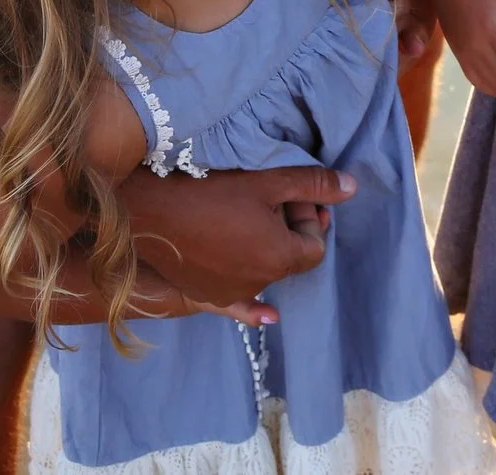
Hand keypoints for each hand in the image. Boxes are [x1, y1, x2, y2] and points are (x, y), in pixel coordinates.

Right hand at [122, 165, 355, 323]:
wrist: (144, 205)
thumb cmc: (209, 187)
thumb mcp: (268, 179)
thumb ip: (314, 184)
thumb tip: (352, 188)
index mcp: (278, 259)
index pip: (315, 244)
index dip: (311, 216)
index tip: (294, 192)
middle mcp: (256, 284)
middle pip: (289, 257)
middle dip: (289, 228)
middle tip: (272, 196)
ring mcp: (226, 292)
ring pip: (262, 269)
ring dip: (264, 245)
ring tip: (246, 212)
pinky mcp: (201, 291)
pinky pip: (234, 296)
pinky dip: (250, 299)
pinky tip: (266, 317)